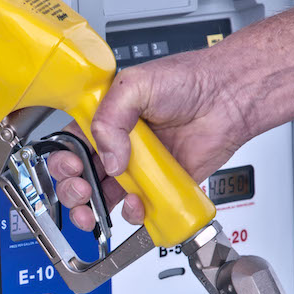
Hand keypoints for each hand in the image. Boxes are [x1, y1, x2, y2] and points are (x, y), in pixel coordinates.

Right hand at [49, 49, 249, 229]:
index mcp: (103, 118)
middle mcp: (116, 145)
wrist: (229, 97)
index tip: (73, 166)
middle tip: (82, 188)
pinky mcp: (158, 186)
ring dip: (92, 208)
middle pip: (79, 176)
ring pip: (102, 198)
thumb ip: (110, 116)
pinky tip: (138, 202)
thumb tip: (109, 157)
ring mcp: (136, 168)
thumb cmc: (189, 79)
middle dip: (72, 188)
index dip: (64, 160)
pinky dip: (133, 213)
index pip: (69, 145)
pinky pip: (138, 208)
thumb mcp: (136, 83)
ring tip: (94, 208)